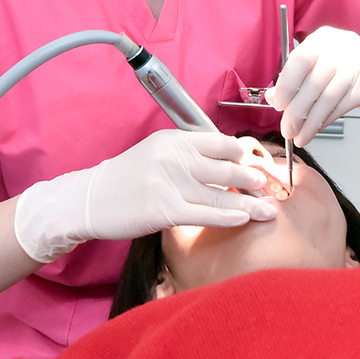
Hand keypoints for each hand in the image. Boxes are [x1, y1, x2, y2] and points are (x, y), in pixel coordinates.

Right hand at [13, 129, 278, 262]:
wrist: (90, 199)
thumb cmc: (125, 178)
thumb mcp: (155, 153)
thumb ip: (187, 153)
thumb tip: (226, 159)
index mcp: (173, 139)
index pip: (220, 141)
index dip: (243, 153)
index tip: (257, 162)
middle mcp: (173, 157)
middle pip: (226, 167)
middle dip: (253, 178)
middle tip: (269, 186)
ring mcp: (169, 183)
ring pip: (221, 193)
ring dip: (250, 202)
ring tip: (269, 208)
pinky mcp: (164, 209)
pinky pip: (206, 213)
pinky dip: (229, 216)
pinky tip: (244, 218)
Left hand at [264, 26, 359, 145]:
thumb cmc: (345, 66)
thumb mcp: (318, 63)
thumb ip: (295, 77)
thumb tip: (272, 98)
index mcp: (323, 39)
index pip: (299, 60)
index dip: (286, 85)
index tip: (278, 104)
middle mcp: (340, 49)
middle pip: (312, 84)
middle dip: (296, 112)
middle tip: (287, 128)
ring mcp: (356, 67)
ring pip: (326, 100)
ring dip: (309, 123)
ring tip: (300, 136)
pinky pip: (340, 108)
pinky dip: (324, 122)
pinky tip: (315, 130)